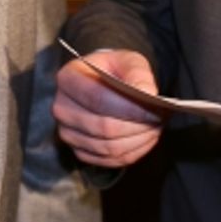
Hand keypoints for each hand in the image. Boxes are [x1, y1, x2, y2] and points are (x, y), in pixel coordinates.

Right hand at [52, 48, 165, 167]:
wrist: (103, 83)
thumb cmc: (115, 71)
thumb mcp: (129, 61)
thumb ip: (139, 74)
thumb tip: (148, 94)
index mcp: (68, 78)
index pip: (97, 99)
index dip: (128, 108)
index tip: (155, 109)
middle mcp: (61, 107)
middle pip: (103, 127)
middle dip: (137, 126)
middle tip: (159, 119)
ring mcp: (67, 132)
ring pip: (108, 147)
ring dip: (137, 141)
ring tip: (155, 128)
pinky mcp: (79, 151)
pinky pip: (109, 161)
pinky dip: (132, 153)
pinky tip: (144, 139)